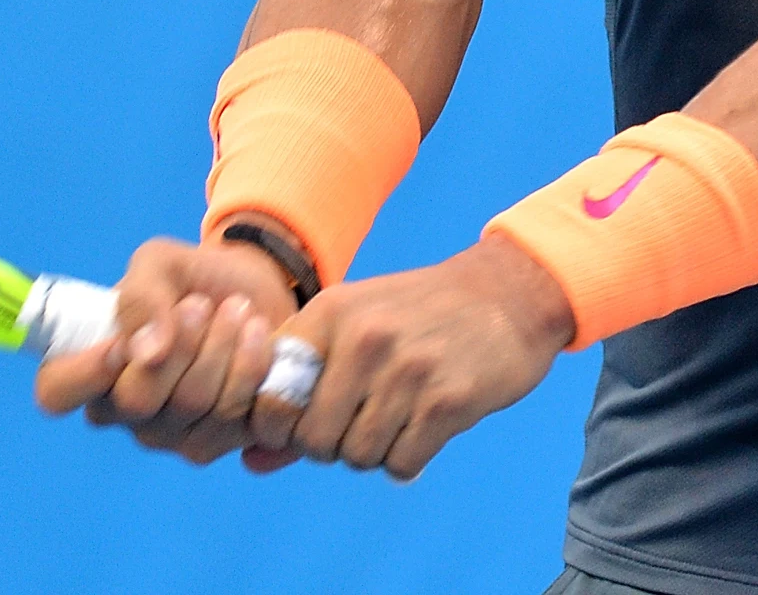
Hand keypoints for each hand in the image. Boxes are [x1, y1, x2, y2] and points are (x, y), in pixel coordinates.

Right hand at [31, 233, 299, 465]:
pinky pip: (236, 418)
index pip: (57, 391)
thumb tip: (144, 352)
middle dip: (179, 344)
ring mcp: (171, 436)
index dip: (84, 373)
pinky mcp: (220, 443)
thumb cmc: (192, 279)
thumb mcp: (160, 264)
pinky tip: (260, 338)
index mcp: (92, 367)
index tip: (122, 341)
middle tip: (201, 303)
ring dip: (223, 346)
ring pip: (194, 406)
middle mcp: (124, 412)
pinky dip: (254, 367)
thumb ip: (141, 297)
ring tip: (240, 311)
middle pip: (138, 401)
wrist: (256, 292)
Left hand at [252, 234, 571, 480]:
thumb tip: (249, 462)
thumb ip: (300, 393)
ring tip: (396, 420)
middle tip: (361, 423)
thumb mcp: (354, 330)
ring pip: (358, 456)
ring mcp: (407, 369)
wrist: (508, 293)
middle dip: (333, 445)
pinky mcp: (448, 400)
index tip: (306, 424)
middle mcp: (364, 338)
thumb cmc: (418, 317)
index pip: (269, 395)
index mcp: (329, 313)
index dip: (281, 427)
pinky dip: (408, 459)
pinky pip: (401, 463)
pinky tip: (424, 427)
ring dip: (374, 452)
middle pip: (313, 439)